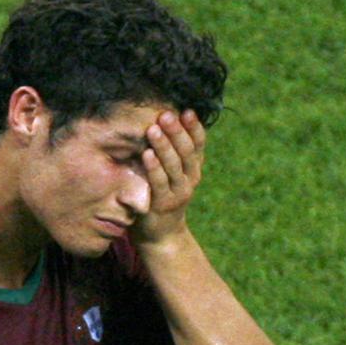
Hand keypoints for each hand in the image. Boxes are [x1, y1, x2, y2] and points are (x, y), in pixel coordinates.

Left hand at [134, 109, 206, 245]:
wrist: (161, 234)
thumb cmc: (161, 196)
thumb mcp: (171, 173)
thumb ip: (172, 153)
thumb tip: (163, 119)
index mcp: (193, 169)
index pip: (199, 145)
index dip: (194, 128)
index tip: (187, 110)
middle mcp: (190, 180)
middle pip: (187, 152)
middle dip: (177, 132)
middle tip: (166, 115)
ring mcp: (179, 193)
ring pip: (174, 166)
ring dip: (164, 146)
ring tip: (154, 129)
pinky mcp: (164, 205)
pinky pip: (159, 183)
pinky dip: (154, 168)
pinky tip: (146, 154)